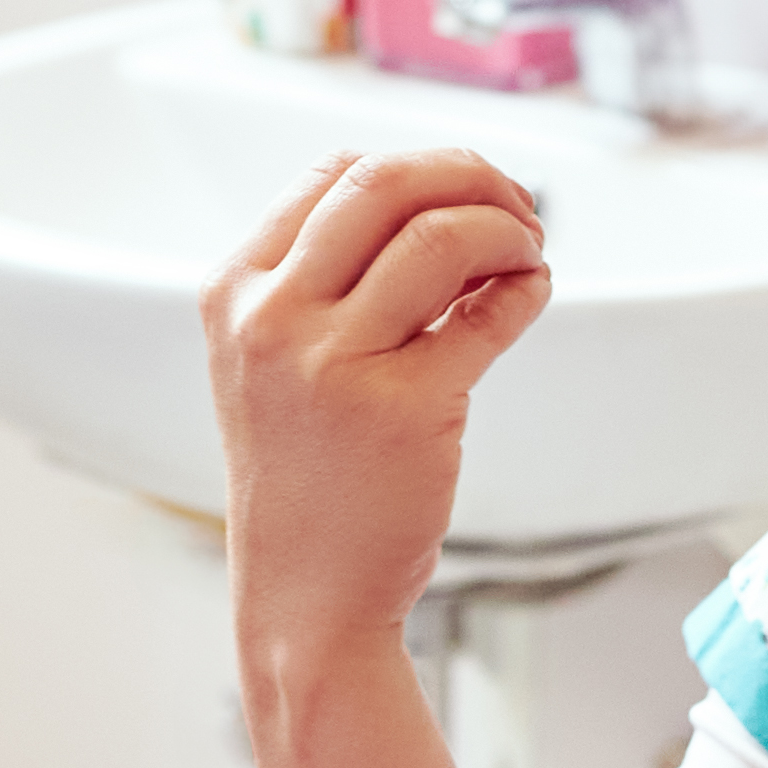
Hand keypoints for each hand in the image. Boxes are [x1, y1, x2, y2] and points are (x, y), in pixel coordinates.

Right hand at [203, 147, 555, 680]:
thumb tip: (444, 205)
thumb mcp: (276, 364)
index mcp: (234, 293)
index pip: (334, 174)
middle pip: (386, 183)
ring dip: (507, 229)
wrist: (304, 597)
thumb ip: (329, 284)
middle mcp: (272, 318)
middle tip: (518, 204)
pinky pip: (486, 316)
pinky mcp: (401, 411)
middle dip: (471, 175)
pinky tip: (532, 293)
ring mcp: (332, 364)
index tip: (463, 193)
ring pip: (439, 236)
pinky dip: (526, 288)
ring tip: (528, 255)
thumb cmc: (306, 479)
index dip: (416, 170)